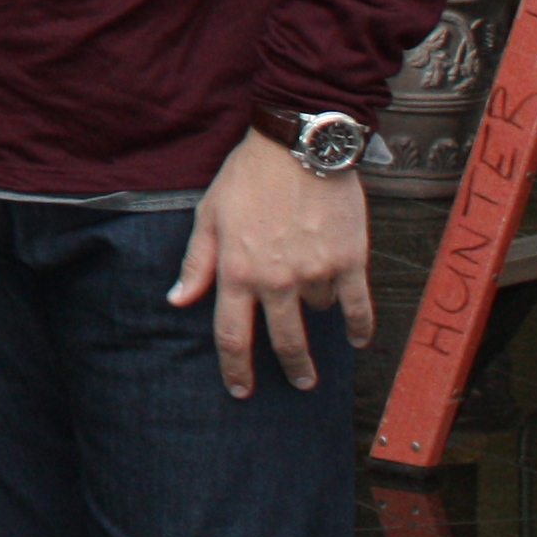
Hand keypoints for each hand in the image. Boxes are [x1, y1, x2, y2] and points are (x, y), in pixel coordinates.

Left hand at [170, 127, 371, 397]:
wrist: (298, 146)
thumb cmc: (247, 178)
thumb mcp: (209, 215)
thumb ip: (196, 263)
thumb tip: (177, 300)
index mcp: (237, 271)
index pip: (232, 335)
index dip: (236, 369)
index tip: (241, 390)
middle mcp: (276, 279)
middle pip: (283, 341)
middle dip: (292, 367)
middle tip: (300, 381)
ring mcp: (315, 272)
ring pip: (319, 313)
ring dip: (317, 312)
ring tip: (315, 296)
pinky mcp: (349, 261)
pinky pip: (357, 306)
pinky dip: (359, 325)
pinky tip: (358, 338)